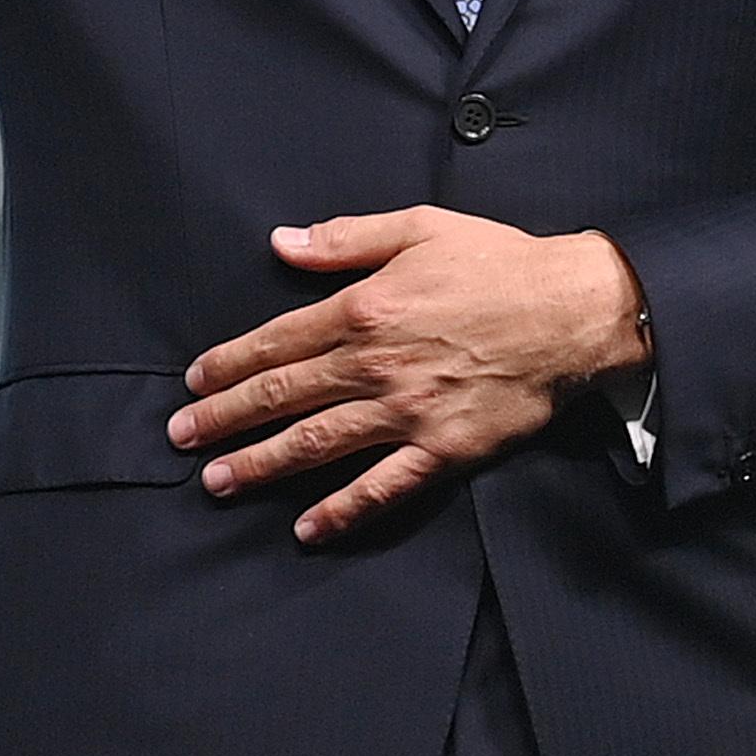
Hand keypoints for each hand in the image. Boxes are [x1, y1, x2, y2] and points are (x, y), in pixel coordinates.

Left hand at [170, 209, 649, 544]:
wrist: (573, 312)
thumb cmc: (498, 264)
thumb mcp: (417, 228)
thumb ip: (344, 238)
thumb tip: (281, 242)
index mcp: (363, 309)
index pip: (278, 342)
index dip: (230, 365)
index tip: (194, 384)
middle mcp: (375, 366)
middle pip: (285, 396)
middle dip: (226, 419)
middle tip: (181, 438)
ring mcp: (408, 414)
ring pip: (319, 445)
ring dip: (263, 465)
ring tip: (217, 482)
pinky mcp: (444, 451)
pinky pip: (383, 488)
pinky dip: (343, 510)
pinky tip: (307, 527)